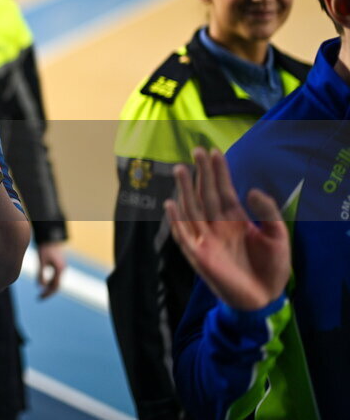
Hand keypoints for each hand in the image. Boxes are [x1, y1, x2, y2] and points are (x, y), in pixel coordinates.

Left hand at [36, 241, 66, 298]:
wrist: (50, 236)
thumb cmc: (45, 248)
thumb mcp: (41, 260)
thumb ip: (40, 273)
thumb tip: (40, 287)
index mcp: (59, 269)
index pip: (54, 286)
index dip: (47, 294)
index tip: (39, 298)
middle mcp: (62, 269)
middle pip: (56, 285)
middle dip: (48, 292)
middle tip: (39, 298)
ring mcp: (62, 267)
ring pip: (56, 281)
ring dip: (49, 287)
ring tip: (40, 292)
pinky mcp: (60, 264)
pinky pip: (56, 277)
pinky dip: (50, 282)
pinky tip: (44, 283)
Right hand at [164, 147, 289, 311]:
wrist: (266, 299)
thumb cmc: (272, 268)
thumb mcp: (278, 235)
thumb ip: (267, 211)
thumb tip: (250, 190)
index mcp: (236, 219)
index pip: (224, 190)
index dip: (219, 172)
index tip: (214, 151)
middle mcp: (218, 225)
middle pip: (206, 194)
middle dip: (202, 173)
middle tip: (196, 150)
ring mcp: (207, 239)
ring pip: (192, 209)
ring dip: (186, 189)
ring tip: (181, 169)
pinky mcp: (199, 255)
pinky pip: (183, 235)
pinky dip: (175, 220)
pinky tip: (170, 203)